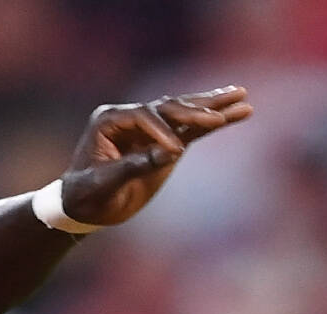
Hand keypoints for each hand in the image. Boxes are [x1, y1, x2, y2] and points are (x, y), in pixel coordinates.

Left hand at [57, 87, 251, 227]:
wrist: (84, 206)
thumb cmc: (87, 195)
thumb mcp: (104, 183)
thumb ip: (133, 166)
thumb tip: (169, 152)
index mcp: (110, 120)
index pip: (143, 116)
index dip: (161, 131)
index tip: (175, 152)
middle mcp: (131, 117)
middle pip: (169, 107)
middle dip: (197, 110)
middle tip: (220, 114)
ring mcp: (150, 128)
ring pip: (184, 113)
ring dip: (213, 106)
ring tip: (242, 94)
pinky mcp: (166, 142)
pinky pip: (192, 130)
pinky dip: (214, 123)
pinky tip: (238, 112)